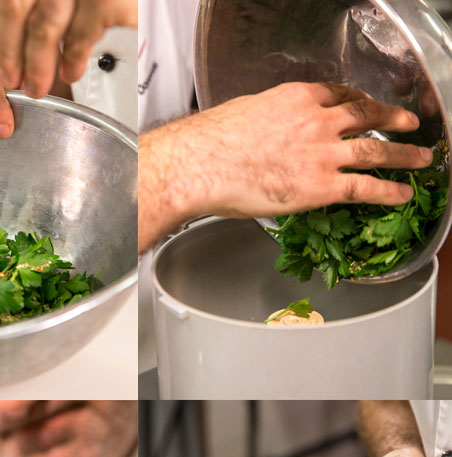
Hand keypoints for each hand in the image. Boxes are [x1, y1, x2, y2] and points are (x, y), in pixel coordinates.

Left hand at [0, 0, 136, 96]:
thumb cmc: (114, 3)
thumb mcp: (70, 3)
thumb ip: (41, 8)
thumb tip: (10, 43)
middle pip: (16, 7)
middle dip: (8, 50)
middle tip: (9, 81)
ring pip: (44, 25)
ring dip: (35, 63)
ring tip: (33, 88)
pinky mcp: (109, 1)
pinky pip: (82, 35)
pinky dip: (72, 59)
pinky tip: (70, 73)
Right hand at [138, 82, 432, 252]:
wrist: (203, 165)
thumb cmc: (211, 144)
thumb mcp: (245, 115)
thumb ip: (267, 123)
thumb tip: (265, 138)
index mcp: (296, 98)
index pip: (338, 95)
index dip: (358, 101)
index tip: (366, 106)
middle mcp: (316, 120)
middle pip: (365, 117)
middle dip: (392, 120)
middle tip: (410, 123)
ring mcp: (322, 153)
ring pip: (375, 150)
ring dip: (403, 154)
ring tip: (421, 159)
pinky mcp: (321, 185)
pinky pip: (365, 187)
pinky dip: (389, 190)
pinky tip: (402, 193)